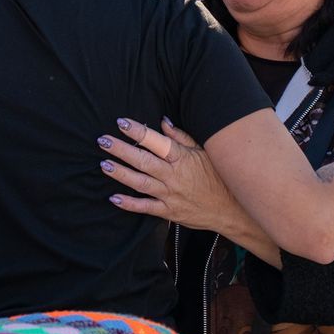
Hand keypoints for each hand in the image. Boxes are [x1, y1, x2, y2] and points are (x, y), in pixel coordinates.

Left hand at [99, 118, 244, 234]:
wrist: (231, 209)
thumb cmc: (218, 176)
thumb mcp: (204, 152)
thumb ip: (181, 138)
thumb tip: (162, 122)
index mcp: (182, 158)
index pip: (157, 142)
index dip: (138, 132)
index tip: (121, 122)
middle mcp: (174, 176)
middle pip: (143, 161)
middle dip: (121, 150)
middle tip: (103, 141)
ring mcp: (170, 195)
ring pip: (140, 183)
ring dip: (121, 173)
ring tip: (104, 164)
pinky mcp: (169, 211)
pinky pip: (145, 208)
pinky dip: (129, 204)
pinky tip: (114, 198)